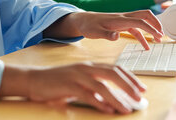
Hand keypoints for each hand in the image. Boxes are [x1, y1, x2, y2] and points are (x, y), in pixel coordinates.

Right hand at [0, 63, 145, 113]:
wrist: (34, 80)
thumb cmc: (57, 82)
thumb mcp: (78, 80)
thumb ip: (94, 85)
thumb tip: (111, 98)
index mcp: (89, 65)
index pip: (115, 68)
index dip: (131, 78)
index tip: (141, 88)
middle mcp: (85, 68)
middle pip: (113, 73)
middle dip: (129, 85)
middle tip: (140, 97)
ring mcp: (77, 76)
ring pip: (103, 85)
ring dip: (117, 98)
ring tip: (127, 108)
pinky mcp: (69, 86)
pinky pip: (88, 95)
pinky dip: (100, 103)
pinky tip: (108, 110)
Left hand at [45, 11, 162, 49]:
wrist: (82, 20)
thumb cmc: (88, 26)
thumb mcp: (94, 33)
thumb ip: (106, 35)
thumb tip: (117, 36)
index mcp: (119, 19)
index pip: (139, 21)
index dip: (151, 28)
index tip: (159, 36)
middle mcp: (123, 17)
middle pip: (145, 14)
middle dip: (156, 22)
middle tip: (162, 35)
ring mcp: (123, 20)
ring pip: (142, 20)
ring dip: (151, 28)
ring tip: (159, 40)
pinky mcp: (121, 24)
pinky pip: (136, 28)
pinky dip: (143, 35)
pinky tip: (146, 46)